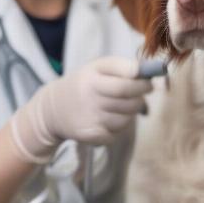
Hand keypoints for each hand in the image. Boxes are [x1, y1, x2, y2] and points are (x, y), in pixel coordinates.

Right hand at [9, 57, 151, 162]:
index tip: (149, 82)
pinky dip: (119, 127)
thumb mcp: (97, 67)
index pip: (125, 84)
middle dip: (141, 98)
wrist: (54, 110)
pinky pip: (118, 133)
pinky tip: (109, 119)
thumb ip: (122, 66)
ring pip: (127, 119)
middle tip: (141, 93)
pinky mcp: (91, 136)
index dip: (142, 84)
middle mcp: (90, 99)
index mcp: (91, 78)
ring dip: (130, 113)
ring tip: (120, 105)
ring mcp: (90, 119)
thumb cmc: (84, 84)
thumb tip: (148, 72)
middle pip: (130, 103)